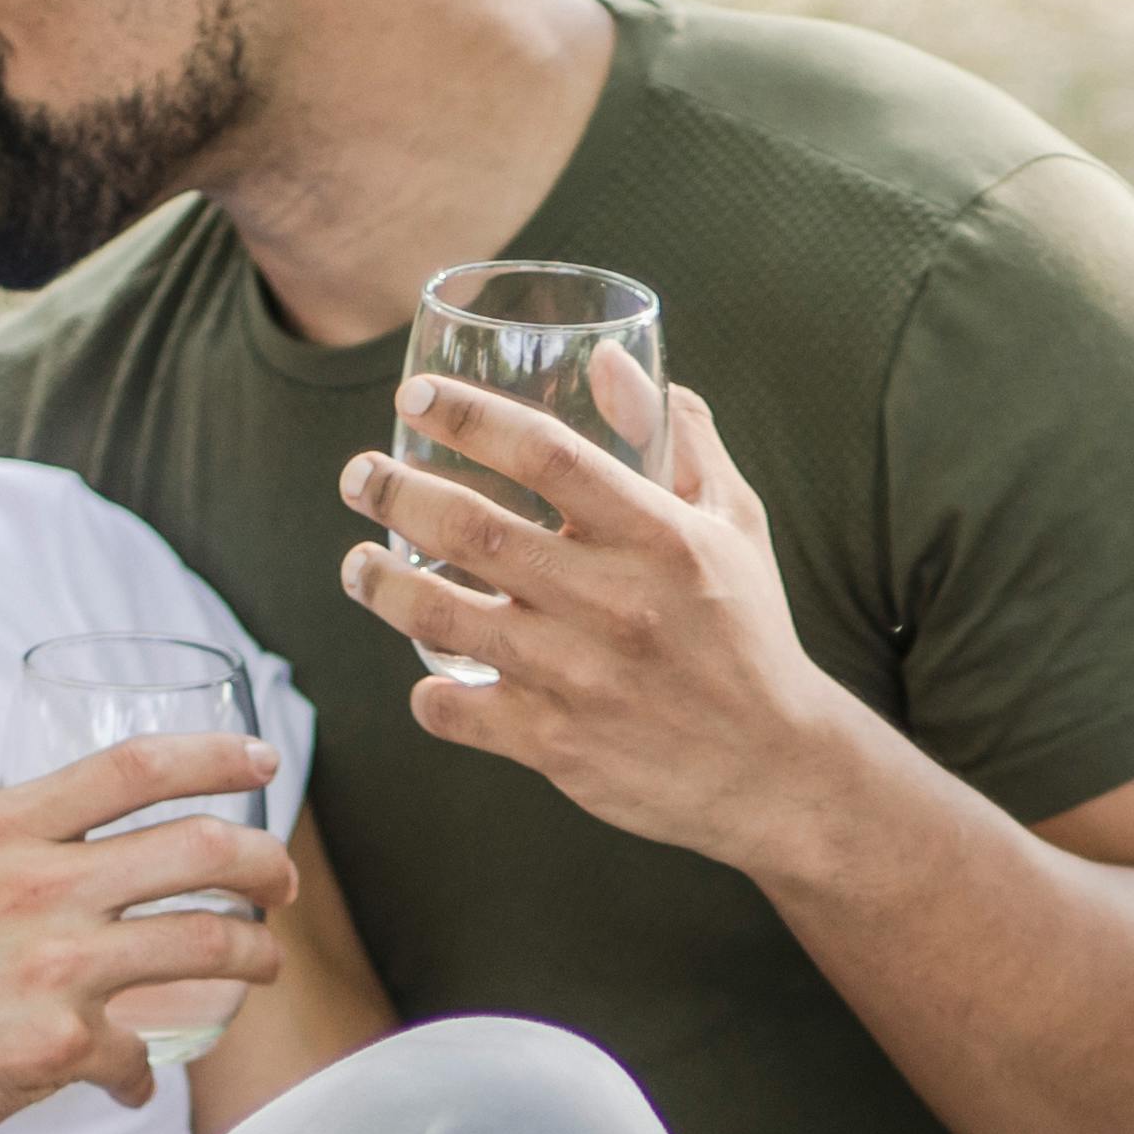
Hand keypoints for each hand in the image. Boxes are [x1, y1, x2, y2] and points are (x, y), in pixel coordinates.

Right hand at [0, 750, 297, 1133]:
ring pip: (206, 944)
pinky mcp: (62, 1045)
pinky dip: (144, 1074)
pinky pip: (140, 1055)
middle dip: (265, 863)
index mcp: (0, 828)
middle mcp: (37, 886)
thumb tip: (15, 789)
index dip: (215, 756)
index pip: (133, 769)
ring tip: (265, 964)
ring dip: (256, 956)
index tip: (261, 760)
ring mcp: (57, 967)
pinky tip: (137, 1082)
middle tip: (281, 883)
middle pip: (199, 850)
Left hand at [335, 373, 875, 871]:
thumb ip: (676, 439)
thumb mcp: (733, 524)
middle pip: (473, 530)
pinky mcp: (557, 745)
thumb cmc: (749, 635)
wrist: (776, 771)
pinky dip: (428, 695)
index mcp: (659, 537)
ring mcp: (579, 677)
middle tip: (360, 475)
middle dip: (397, 491)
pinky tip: (424, 675)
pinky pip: (456, 712)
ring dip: (382, 585)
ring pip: (442, 619)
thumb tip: (610, 363)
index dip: (471, 417)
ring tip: (357, 563)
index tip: (416, 396)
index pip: (547, 454)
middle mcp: (614, 603)